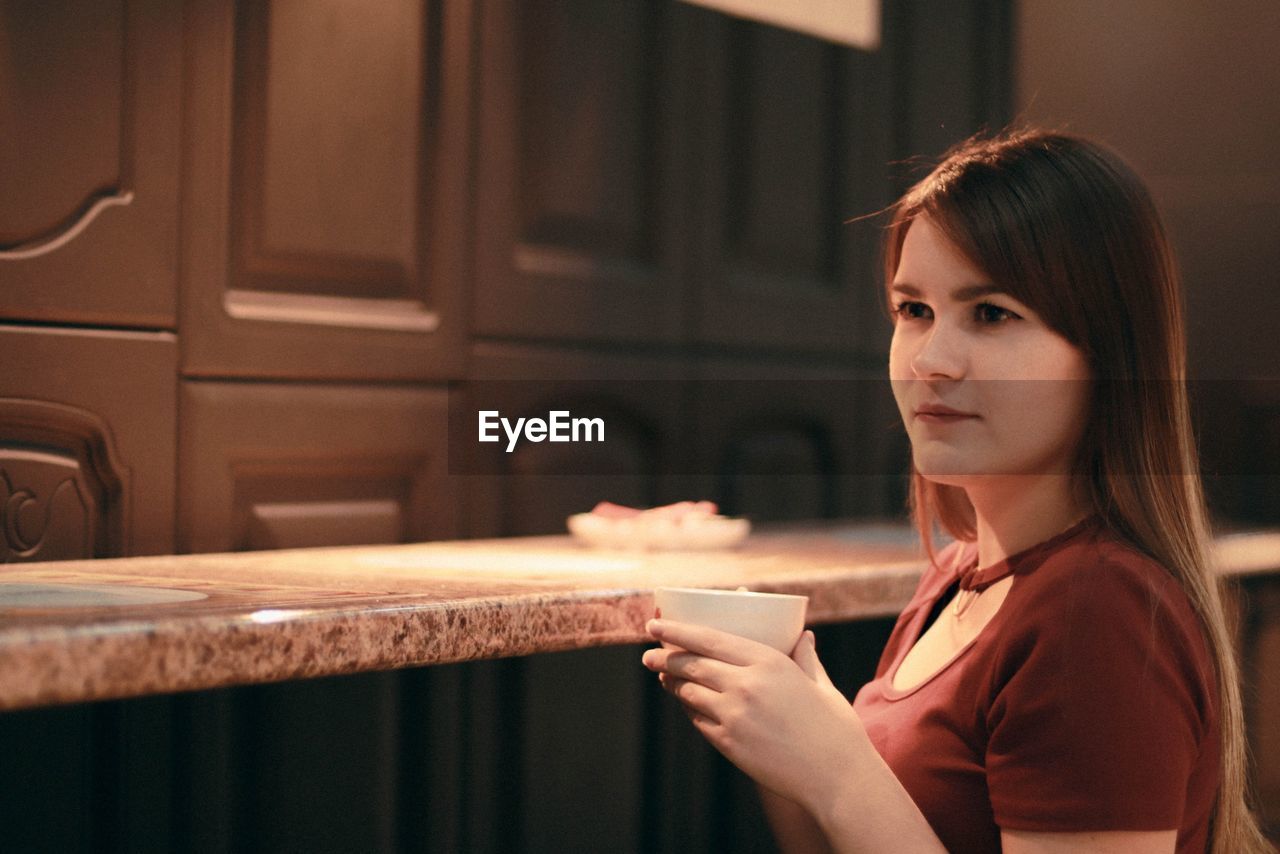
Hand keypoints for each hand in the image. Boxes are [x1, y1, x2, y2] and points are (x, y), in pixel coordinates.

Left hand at [641, 618, 865, 811]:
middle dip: (664, 658)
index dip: (677, 631)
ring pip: (689, 693)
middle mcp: (745, 684)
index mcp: (768, 661)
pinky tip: (688, 704)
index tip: (655, 626)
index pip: (709, 638)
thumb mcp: (819, 683)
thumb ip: (805, 657)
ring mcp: (734, 716)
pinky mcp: (729, 743)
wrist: (836, 776)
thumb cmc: (834, 727)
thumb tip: (803, 635)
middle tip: (648, 655)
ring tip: (663, 677)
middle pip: (691, 665)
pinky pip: (699, 720)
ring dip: (672, 683)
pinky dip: (690, 708)